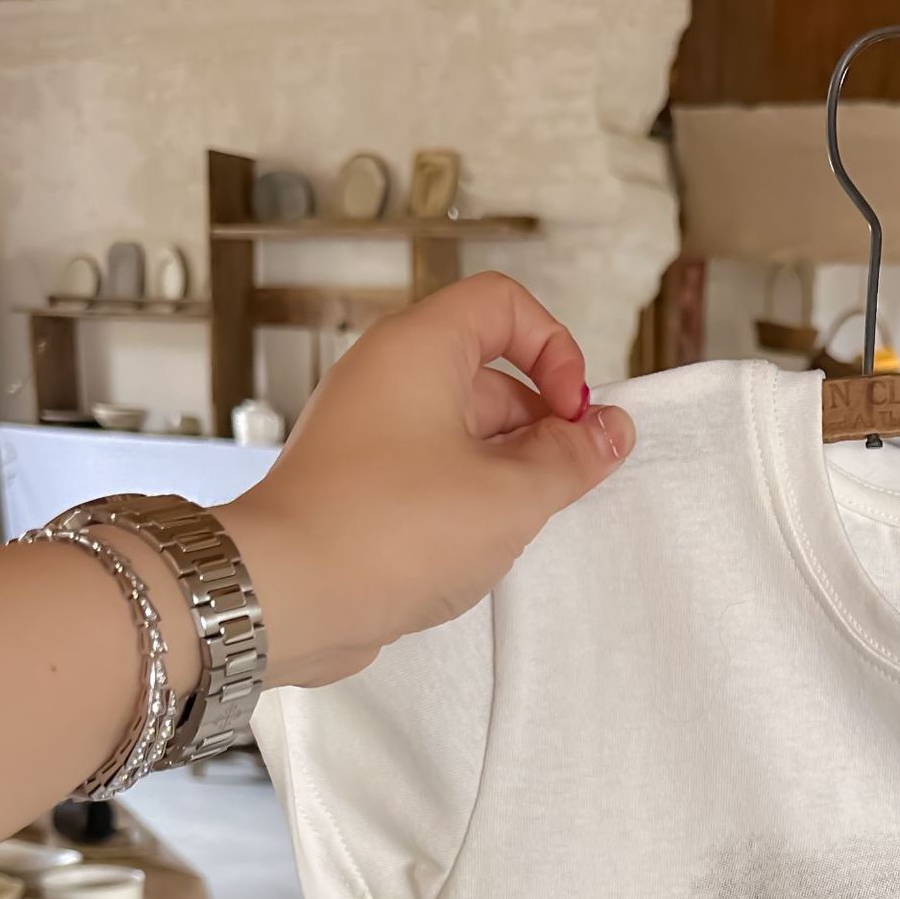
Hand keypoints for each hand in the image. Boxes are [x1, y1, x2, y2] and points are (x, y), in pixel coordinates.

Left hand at [217, 272, 634, 690]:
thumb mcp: (509, 495)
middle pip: (491, 372)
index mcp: (418, 350)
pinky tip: (481, 547)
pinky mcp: (364, 484)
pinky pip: (437, 471)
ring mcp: (372, 432)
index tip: (573, 412)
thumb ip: (572, 458)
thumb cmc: (386, 531)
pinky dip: (472, 499)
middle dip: (542, 424)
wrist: (288, 594)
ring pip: (467, 430)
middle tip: (567, 481)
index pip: (503, 304)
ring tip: (520, 523)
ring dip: (511, 471)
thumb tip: (611, 430)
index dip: (553, 348)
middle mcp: (389, 378)